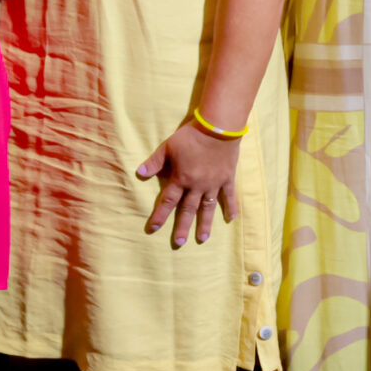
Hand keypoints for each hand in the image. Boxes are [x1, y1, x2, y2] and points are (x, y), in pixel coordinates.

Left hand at [137, 124, 240, 247]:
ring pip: (208, 208)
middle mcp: (197, 186)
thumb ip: (155, 162)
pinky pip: (229, 196)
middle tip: (179, 243)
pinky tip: (231, 219)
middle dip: (182, 227)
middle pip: (188, 210)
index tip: (153, 228)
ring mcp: (214, 184)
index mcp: (182, 179)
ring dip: (204, 224)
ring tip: (202, 238)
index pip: (168, 201)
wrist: (218, 127)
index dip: (160, 215)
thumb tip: (139, 173)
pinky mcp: (227, 178)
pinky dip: (231, 207)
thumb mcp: (168, 146)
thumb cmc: (191, 136)